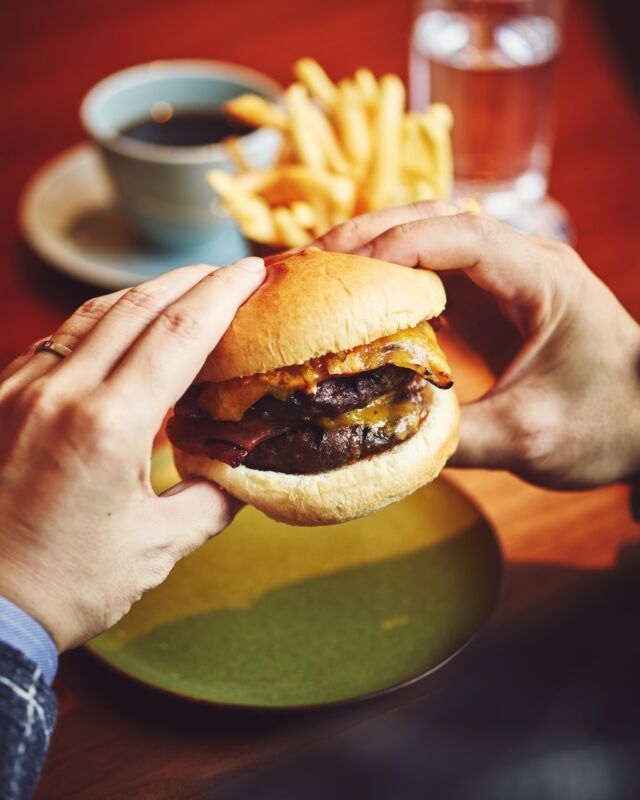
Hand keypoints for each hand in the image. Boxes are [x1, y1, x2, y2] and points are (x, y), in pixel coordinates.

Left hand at [0, 258, 265, 650]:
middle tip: (228, 272)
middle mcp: (60, 392)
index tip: (253, 271)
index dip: (223, 295)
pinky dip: (102, 321)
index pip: (180, 334)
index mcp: (108, 426)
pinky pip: (59, 339)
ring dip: (145, 293)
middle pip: (138, 307)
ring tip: (183, 290)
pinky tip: (122, 328)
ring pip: (93, 314)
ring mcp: (20, 389)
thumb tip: (243, 472)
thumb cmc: (64, 585)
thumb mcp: (157, 548)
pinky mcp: (0, 397)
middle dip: (190, 281)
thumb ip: (212, 500)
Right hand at [316, 203, 639, 488]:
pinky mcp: (491, 298)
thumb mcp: (531, 438)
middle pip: (435, 220)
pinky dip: (388, 280)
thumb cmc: (607, 425)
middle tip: (306, 267)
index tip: (341, 275)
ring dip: (370, 251)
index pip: (462, 236)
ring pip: (427, 238)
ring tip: (316, 278)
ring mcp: (505, 275)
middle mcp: (523, 260)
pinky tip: (353, 303)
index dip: (396, 246)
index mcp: (543, 278)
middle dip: (366, 236)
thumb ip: (455, 438)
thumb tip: (378, 435)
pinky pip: (431, 272)